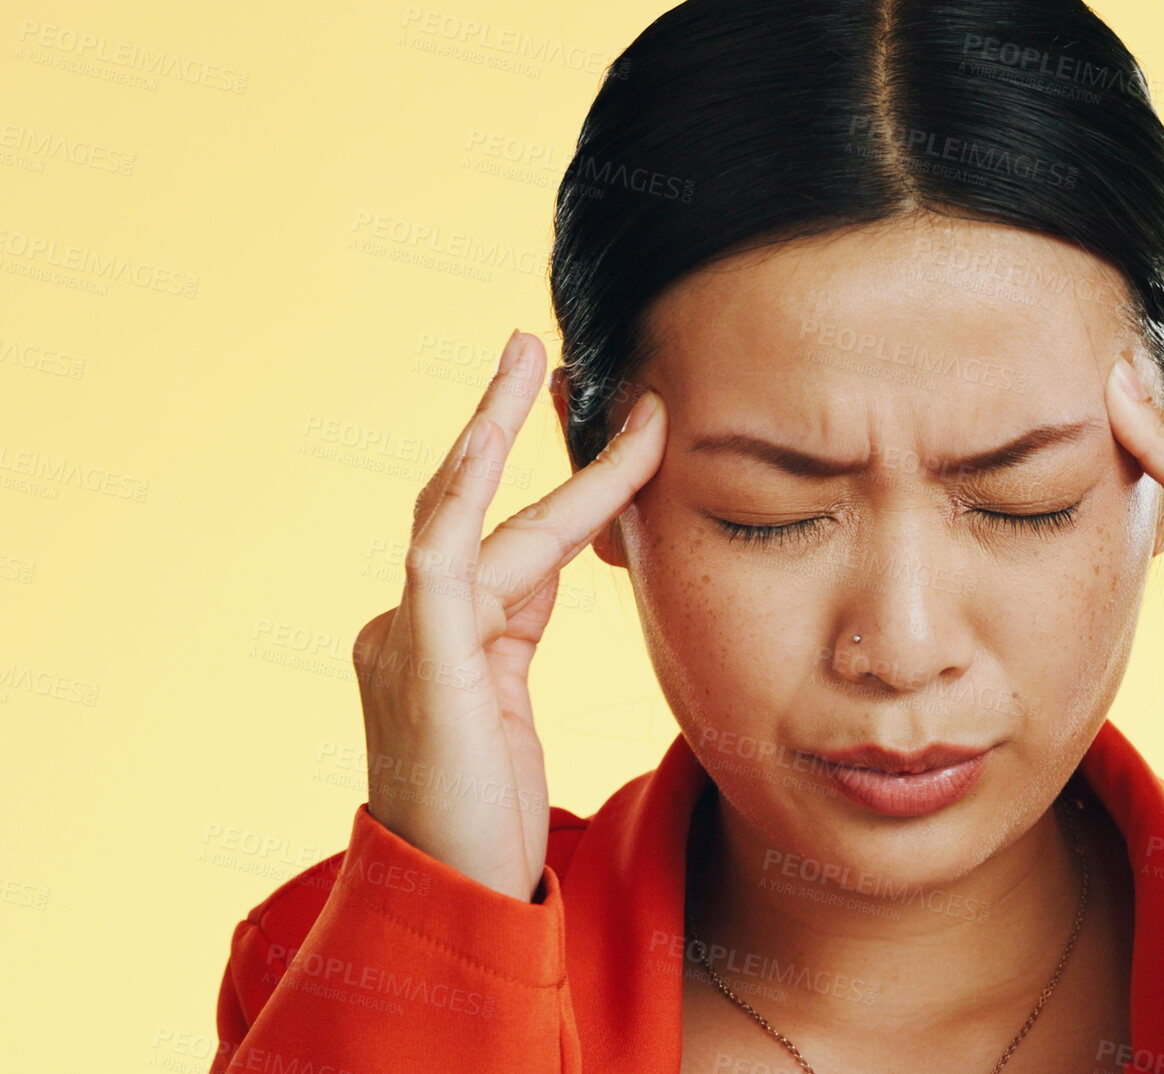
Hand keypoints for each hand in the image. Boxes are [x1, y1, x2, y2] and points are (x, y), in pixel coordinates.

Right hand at [351, 329, 666, 900]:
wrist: (451, 899)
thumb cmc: (486, 821)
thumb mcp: (510, 712)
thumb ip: (517, 635)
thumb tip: (560, 562)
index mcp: (446, 640)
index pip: (505, 538)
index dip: (557, 482)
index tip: (608, 426)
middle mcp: (413, 623)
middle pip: (478, 508)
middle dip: (513, 425)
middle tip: (546, 350)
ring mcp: (406, 633)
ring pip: (468, 512)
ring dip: (504, 431)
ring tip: (534, 357)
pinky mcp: (417, 650)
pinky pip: (445, 545)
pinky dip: (474, 481)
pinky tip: (501, 423)